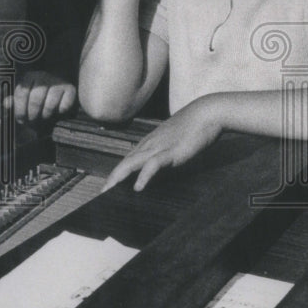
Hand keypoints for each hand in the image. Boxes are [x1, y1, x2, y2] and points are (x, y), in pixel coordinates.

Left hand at [3, 70, 76, 122]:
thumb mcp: (25, 96)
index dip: (19, 110)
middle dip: (32, 115)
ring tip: (44, 117)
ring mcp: (58, 82)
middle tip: (33, 122)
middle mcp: (43, 76)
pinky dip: (60, 112)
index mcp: (30, 76)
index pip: (21, 94)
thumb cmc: (39, 95)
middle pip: (35, 100)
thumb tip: (6, 104)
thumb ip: (15, 100)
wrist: (60, 87)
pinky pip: (64, 106)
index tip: (21, 119)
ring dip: (46, 115)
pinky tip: (58, 112)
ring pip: (50, 105)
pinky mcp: (71, 89)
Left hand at [102, 97, 223, 191]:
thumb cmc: (193, 129)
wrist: (206, 114)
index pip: (128, 160)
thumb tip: (162, 169)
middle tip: (101, 193)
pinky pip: (153, 164)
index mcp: (150, 144)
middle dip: (112, 179)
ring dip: (118, 177)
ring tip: (109, 191)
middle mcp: (149, 145)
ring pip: (132, 162)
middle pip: (124, 163)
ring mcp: (159, 147)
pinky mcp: (171, 151)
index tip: (108, 187)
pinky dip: (144, 175)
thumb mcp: (175, 144)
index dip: (116, 174)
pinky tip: (138, 187)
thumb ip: (166, 155)